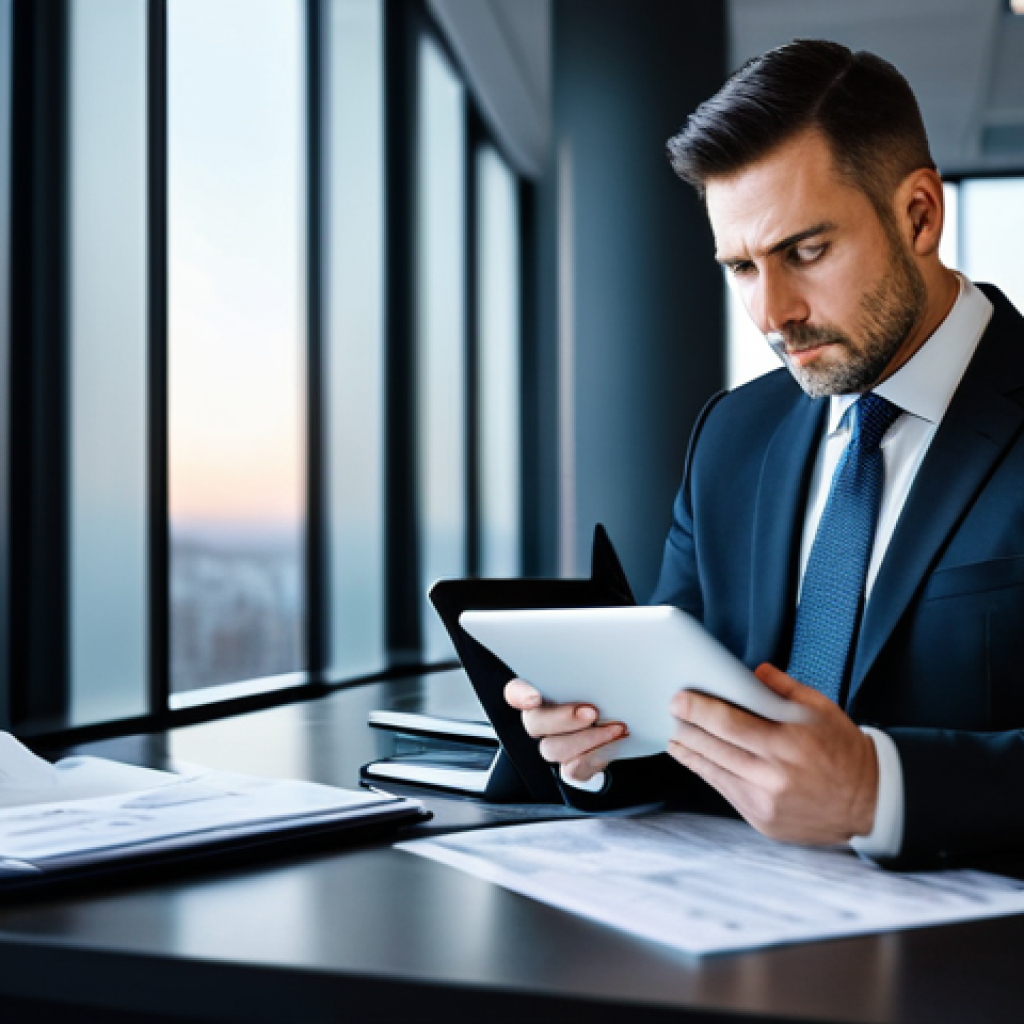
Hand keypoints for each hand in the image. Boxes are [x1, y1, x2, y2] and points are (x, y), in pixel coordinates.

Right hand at [504, 678, 626, 782]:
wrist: (618, 724)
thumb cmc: (602, 695)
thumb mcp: (594, 681)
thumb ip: (585, 677)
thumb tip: (597, 666)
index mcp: (540, 693)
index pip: (515, 692)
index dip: (520, 696)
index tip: (534, 698)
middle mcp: (540, 721)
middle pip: (534, 723)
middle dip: (564, 719)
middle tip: (592, 712)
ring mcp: (552, 746)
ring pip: (552, 749)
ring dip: (587, 739)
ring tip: (614, 728)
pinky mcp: (568, 768)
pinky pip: (573, 770)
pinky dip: (595, 757)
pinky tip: (613, 743)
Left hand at [668, 663, 878, 844]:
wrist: (870, 801)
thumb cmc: (842, 749)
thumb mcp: (821, 709)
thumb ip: (783, 688)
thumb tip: (750, 672)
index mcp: (788, 744)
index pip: (729, 724)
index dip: (699, 710)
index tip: (679, 699)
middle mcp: (774, 777)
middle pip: (714, 748)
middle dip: (688, 728)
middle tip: (672, 712)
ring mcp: (766, 804)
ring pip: (714, 772)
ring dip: (690, 752)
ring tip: (676, 737)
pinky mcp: (763, 821)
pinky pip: (726, 792)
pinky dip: (709, 773)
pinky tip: (698, 759)